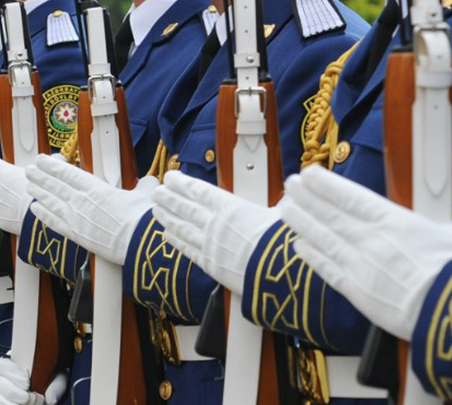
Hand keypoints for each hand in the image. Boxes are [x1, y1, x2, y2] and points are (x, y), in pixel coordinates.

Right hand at [0, 356, 67, 404]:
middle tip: (33, 398)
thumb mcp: (58, 378)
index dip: (12, 373)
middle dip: (16, 394)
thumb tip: (51, 398)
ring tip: (31, 404)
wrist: (49, 392)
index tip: (27, 383)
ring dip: (14, 404)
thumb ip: (56, 386)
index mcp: (15, 362)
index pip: (3, 364)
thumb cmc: (51, 381)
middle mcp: (3, 376)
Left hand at [25, 154, 155, 264]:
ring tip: (28, 184)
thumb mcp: (145, 196)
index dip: (53, 166)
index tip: (41, 159)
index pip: (69, 174)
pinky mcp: (77, 236)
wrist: (138, 245)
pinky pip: (55, 223)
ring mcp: (77, 219)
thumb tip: (151, 182)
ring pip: (52, 203)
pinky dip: (44, 215)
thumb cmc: (142, 219)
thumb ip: (144, 187)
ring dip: (39, 192)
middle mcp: (82, 202)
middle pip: (56, 187)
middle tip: (29, 169)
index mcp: (97, 189)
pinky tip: (35, 208)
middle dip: (41, 177)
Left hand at [152, 171, 279, 294]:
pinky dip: (175, 242)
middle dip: (170, 198)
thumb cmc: (281, 242)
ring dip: (167, 217)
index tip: (171, 177)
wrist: (274, 274)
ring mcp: (210, 244)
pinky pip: (187, 250)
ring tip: (155, 209)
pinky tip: (166, 236)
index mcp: (232, 207)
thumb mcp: (283, 216)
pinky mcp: (210, 265)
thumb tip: (295, 192)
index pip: (200, 191)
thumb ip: (282, 204)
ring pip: (182, 227)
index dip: (183, 183)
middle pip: (186, 208)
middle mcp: (215, 223)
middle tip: (157, 191)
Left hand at [279, 166, 451, 339]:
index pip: (351, 196)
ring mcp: (360, 266)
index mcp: (395, 221)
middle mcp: (370, 239)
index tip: (310, 173)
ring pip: (322, 238)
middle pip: (330, 214)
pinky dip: (310, 257)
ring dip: (300, 222)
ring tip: (285, 208)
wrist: (450, 313)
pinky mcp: (357, 292)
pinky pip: (327, 270)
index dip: (326, 184)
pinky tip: (297, 246)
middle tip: (291, 184)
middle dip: (306, 198)